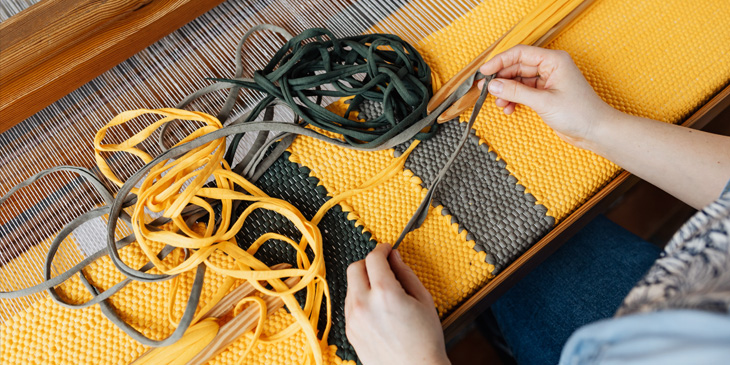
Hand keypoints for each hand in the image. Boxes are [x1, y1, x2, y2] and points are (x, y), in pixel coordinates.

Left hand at [345, 244, 449, 364]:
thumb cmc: (425, 340)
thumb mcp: (423, 300)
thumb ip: (406, 273)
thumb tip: (394, 257)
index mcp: (385, 293)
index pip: (374, 258)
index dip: (382, 249)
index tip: (387, 249)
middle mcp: (364, 304)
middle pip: (354, 268)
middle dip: (368, 262)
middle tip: (383, 266)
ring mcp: (353, 319)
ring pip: (350, 286)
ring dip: (363, 281)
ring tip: (383, 291)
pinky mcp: (350, 331)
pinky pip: (350, 305)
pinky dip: (360, 299)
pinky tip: (377, 308)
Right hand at [477, 45, 618, 148]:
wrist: (596, 131)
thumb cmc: (579, 113)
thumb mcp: (544, 102)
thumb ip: (516, 92)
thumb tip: (493, 85)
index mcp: (553, 60)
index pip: (520, 53)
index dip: (500, 61)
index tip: (484, 71)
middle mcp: (550, 67)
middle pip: (517, 67)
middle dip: (501, 79)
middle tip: (485, 89)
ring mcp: (547, 81)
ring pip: (518, 81)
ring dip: (506, 91)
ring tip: (499, 103)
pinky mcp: (545, 94)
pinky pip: (524, 92)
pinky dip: (514, 99)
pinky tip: (509, 109)